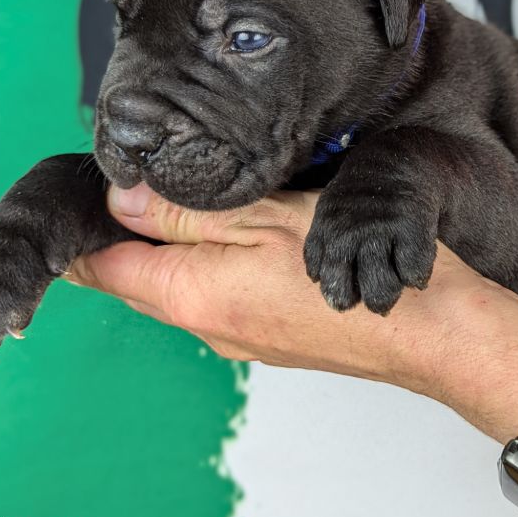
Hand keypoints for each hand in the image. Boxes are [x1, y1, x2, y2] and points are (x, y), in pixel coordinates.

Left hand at [67, 183, 517, 439]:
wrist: (426, 329)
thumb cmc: (352, 266)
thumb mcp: (264, 219)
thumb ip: (186, 213)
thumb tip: (121, 200)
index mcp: (191, 296)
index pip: (104, 268)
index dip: (91, 228)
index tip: (98, 190)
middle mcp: (208, 327)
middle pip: (143, 276)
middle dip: (138, 230)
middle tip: (156, 179)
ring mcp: (241, 337)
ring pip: (186, 284)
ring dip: (185, 244)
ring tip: (212, 198)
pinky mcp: (272, 336)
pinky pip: (225, 295)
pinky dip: (221, 262)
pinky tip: (256, 232)